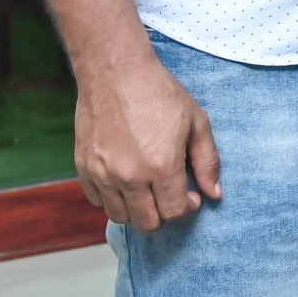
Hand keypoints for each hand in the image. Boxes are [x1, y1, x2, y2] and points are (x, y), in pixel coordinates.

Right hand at [73, 52, 219, 231]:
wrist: (116, 73)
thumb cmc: (161, 94)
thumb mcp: (197, 122)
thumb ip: (208, 162)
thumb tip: (214, 194)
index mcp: (161, 167)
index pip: (174, 213)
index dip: (187, 208)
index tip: (191, 195)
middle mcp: (129, 176)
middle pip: (147, 223)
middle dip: (164, 214)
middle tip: (170, 194)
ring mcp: (102, 174)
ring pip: (120, 216)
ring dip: (137, 209)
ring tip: (148, 187)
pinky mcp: (83, 167)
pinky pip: (97, 200)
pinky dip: (112, 197)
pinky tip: (125, 179)